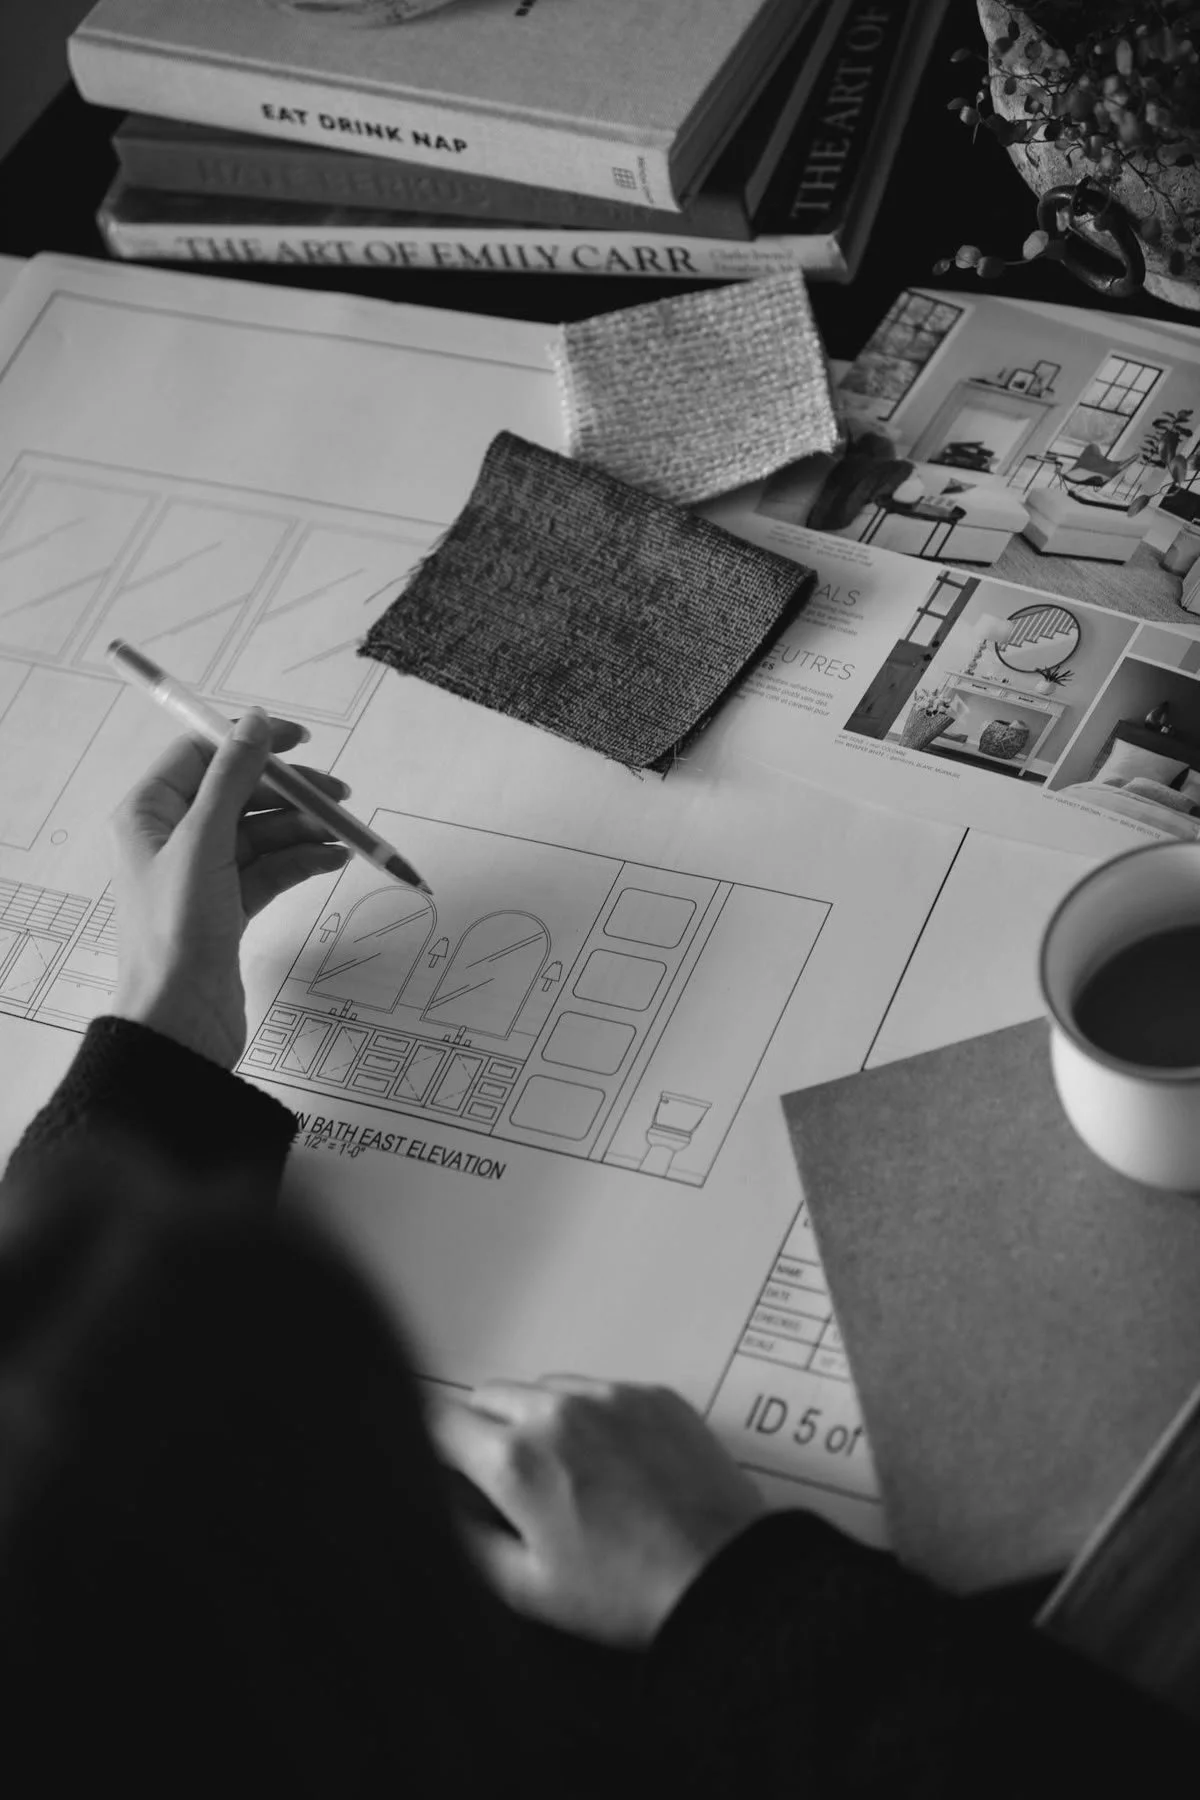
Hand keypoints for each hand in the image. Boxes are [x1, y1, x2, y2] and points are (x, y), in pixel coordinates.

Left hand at [110, 709, 350, 1068]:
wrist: (180, 1019)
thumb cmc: (175, 931)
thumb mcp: (204, 841)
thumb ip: (232, 777)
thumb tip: (254, 722)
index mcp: (149, 813)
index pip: (202, 755)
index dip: (251, 742)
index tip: (300, 740)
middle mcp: (172, 838)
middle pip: (239, 792)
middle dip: (289, 792)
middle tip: (338, 794)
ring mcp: (202, 873)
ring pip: (261, 831)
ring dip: (303, 828)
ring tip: (342, 834)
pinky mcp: (228, 905)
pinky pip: (271, 867)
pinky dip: (301, 860)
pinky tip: (332, 859)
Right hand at [430, 1376, 765, 1645]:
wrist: (723, 1577)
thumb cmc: (628, 1592)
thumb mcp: (526, 1587)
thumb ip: (467, 1538)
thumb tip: (442, 1507)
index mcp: (514, 1460)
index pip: (440, 1422)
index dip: (436, 1449)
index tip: (447, 1468)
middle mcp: (556, 1412)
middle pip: (488, 1396)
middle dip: (485, 1431)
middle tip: (509, 1482)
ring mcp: (608, 1396)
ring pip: (544, 1388)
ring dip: (539, 1419)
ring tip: (568, 1476)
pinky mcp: (652, 1394)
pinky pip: (599, 1390)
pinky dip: (593, 1416)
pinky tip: (614, 1464)